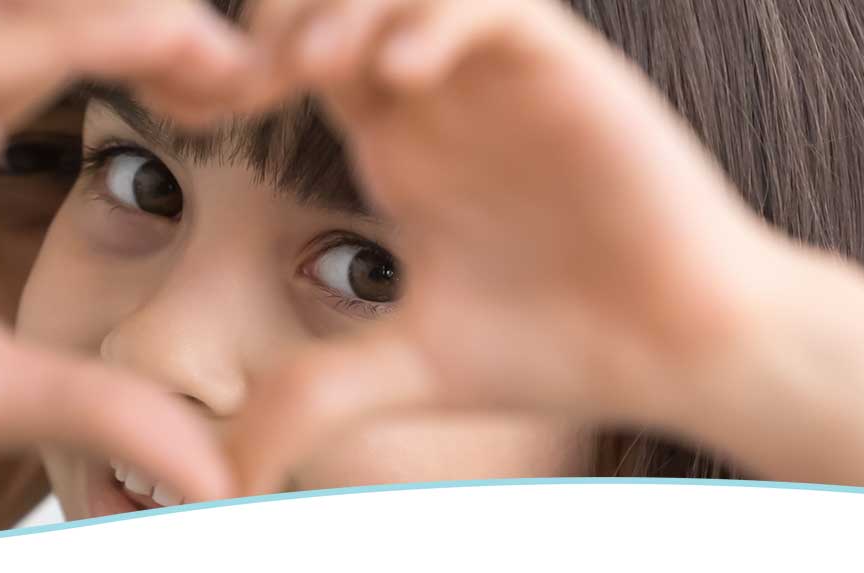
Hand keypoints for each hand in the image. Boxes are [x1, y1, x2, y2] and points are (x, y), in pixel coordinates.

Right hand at [0, 0, 256, 546]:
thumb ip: (95, 404)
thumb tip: (209, 467)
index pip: (73, 50)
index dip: (173, 54)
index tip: (269, 88)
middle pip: (56, 12)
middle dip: (169, 25)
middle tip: (285, 50)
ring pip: (13, 10)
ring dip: (130, 15)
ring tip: (231, 47)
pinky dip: (53, 34)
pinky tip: (147, 35)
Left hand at [225, 0, 807, 491]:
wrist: (682, 347)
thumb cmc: (555, 347)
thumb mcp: (403, 370)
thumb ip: (310, 397)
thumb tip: (221, 475)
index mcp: (391, 139)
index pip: (287, 59)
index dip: (226, 71)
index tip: (182, 112)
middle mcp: (436, 91)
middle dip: (273, 19)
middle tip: (247, 80)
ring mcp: (496, 73)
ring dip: (345, 6)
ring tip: (312, 68)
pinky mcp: (564, 67)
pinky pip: (491, 3)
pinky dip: (437, 19)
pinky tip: (403, 79)